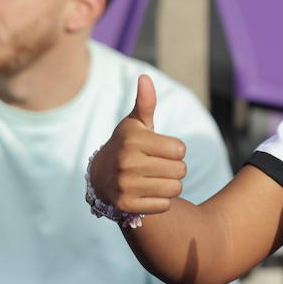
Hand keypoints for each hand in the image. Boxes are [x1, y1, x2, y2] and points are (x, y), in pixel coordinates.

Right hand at [89, 75, 186, 214]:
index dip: (175, 150)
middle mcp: (127, 162)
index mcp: (133, 140)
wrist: (101, 177)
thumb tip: (145, 78)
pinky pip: (164, 205)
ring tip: (153, 179)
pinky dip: (161, 201)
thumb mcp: (136, 124)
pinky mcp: (126, 205)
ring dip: (170, 186)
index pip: (180, 149)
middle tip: (156, 167)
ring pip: (175, 189)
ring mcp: (125, 185)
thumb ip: (146, 103)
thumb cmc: (127, 145)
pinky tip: (146, 193)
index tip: (159, 150)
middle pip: (181, 170)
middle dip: (174, 169)